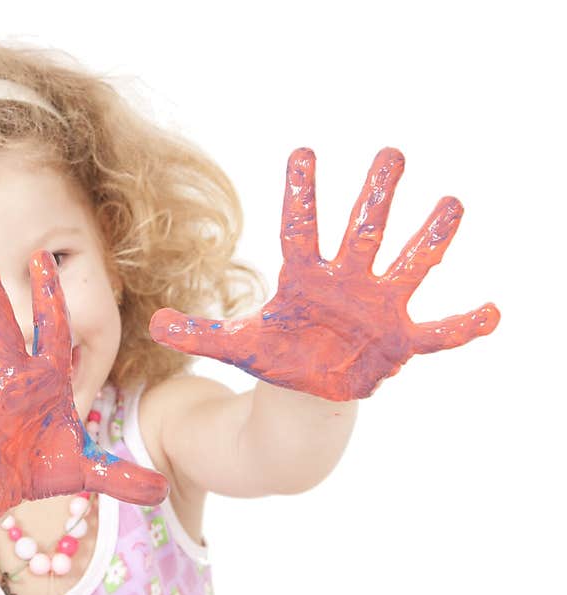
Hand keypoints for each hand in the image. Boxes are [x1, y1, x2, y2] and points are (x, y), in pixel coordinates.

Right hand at [0, 248, 168, 516]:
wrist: (16, 487)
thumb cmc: (48, 465)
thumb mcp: (87, 470)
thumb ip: (121, 476)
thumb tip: (162, 494)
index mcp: (46, 385)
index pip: (52, 335)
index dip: (49, 300)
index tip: (46, 258)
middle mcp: (11, 387)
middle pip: (1, 335)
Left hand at [148, 147, 500, 400]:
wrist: (307, 391)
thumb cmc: (278, 358)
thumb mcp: (236, 346)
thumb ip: (198, 333)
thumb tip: (154, 322)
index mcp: (304, 279)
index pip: (301, 229)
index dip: (302, 194)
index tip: (303, 153)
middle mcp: (346, 282)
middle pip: (363, 231)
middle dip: (376, 195)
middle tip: (391, 153)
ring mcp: (376, 307)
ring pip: (407, 265)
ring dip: (428, 239)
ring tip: (450, 204)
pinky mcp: (398, 339)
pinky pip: (437, 333)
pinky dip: (463, 327)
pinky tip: (491, 313)